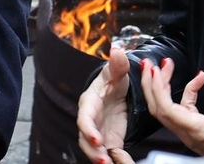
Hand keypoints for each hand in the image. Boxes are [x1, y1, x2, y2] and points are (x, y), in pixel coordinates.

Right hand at [76, 48, 132, 163]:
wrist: (117, 90)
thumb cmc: (113, 80)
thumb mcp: (117, 71)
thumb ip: (118, 64)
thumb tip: (118, 51)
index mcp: (89, 103)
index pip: (84, 118)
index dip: (89, 129)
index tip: (97, 139)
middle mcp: (91, 120)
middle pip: (86, 139)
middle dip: (93, 151)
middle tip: (103, 160)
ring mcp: (98, 132)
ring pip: (94, 150)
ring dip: (99, 159)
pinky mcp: (109, 140)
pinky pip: (108, 153)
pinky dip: (113, 160)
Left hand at [137, 59, 203, 156]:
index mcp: (197, 130)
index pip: (166, 109)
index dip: (157, 88)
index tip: (156, 70)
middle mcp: (189, 133)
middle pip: (159, 108)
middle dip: (151, 84)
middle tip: (150, 64)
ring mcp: (190, 132)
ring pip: (167, 109)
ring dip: (163, 87)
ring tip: (166, 67)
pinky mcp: (196, 130)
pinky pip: (183, 109)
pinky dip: (187, 92)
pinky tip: (198, 80)